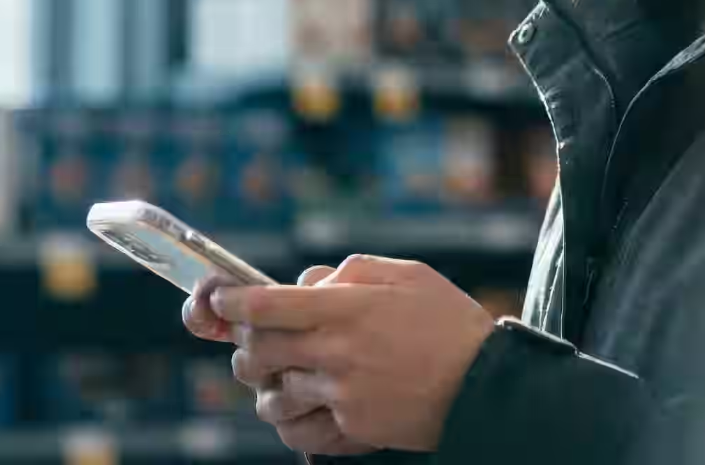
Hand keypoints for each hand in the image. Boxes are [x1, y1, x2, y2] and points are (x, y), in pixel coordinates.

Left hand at [214, 254, 497, 451]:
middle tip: (253, 338)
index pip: (264, 305)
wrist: (486, 384)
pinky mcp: (352, 428)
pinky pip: (296, 432)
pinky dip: (288, 422)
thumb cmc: (449, 323)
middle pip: (256, 351)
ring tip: (281, 374)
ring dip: (265, 383)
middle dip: (244, 343)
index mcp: (347, 309)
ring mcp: (342, 395)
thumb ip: (352, 271)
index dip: (230, 301)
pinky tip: (301, 407)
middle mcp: (337, 352)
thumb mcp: (408, 275)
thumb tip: (309, 282)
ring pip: (269, 395)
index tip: (219, 298)